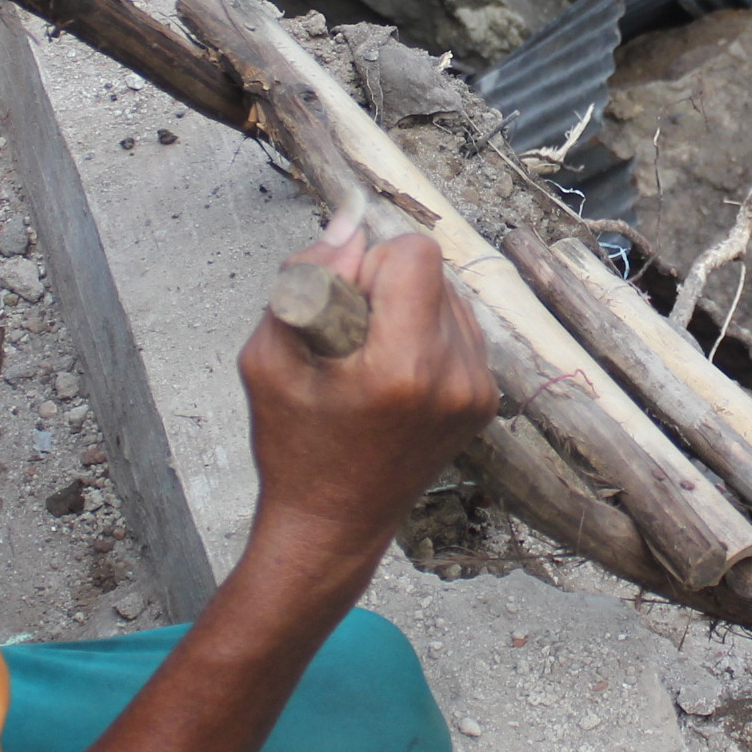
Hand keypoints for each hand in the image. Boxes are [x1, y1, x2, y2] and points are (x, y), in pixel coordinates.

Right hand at [235, 213, 497, 573]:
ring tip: (371, 360)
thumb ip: (308, 280)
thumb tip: (350, 225)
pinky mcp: (484, 400)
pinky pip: (460, 328)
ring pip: (450, 295)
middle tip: (351, 337)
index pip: (415, 253)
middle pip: (434, 270)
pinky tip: (394, 375)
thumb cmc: (293, 446)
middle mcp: (454, 377)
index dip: (370, 264)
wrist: (332, 525)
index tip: (344, 305)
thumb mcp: (268, 358)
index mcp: (403, 366)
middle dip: (388, 284)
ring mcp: (477, 391)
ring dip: (409, 307)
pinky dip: (426, 334)